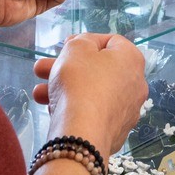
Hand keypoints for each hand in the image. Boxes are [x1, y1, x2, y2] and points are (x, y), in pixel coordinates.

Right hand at [32, 34, 147, 157]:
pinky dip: (75, 109)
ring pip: (92, 93)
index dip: (85, 40)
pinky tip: (53, 110)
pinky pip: (94, 113)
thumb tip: (86, 47)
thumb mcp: (76, 48)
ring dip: (64, 89)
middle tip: (42, 69)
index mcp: (132, 60)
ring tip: (38, 93)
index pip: (111, 41)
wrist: (82, 134)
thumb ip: (81, 41)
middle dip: (66, 68)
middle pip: (98, 70)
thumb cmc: (80, 82)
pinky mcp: (116, 132)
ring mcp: (127, 111)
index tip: (65, 46)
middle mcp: (136, 84)